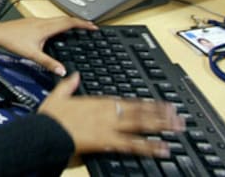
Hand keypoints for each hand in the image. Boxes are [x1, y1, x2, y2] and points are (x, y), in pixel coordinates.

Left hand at [0, 17, 96, 75]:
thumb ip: (48, 63)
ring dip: (69, 21)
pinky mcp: (32, 22)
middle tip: (90, 26)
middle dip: (79, 21)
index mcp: (46, 27)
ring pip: (58, 18)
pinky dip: (60, 23)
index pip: (69, 22)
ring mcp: (38, 20)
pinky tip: (58, 30)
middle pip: (66, 18)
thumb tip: (62, 70)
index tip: (93, 26)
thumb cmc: (12, 41)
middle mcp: (43, 21)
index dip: (83, 24)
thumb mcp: (32, 54)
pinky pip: (51, 20)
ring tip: (78, 27)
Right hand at [39, 73, 184, 155]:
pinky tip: (162, 148)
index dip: (146, 103)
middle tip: (177, 116)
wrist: (47, 132)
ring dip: (160, 127)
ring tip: (176, 129)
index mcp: (97, 102)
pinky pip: (132, 144)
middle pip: (139, 112)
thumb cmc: (51, 117)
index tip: (160, 104)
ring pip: (140, 126)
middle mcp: (107, 113)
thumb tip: (74, 75)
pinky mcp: (107, 141)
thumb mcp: (57, 96)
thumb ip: (68, 85)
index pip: (128, 101)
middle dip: (160, 114)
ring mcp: (109, 127)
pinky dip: (148, 146)